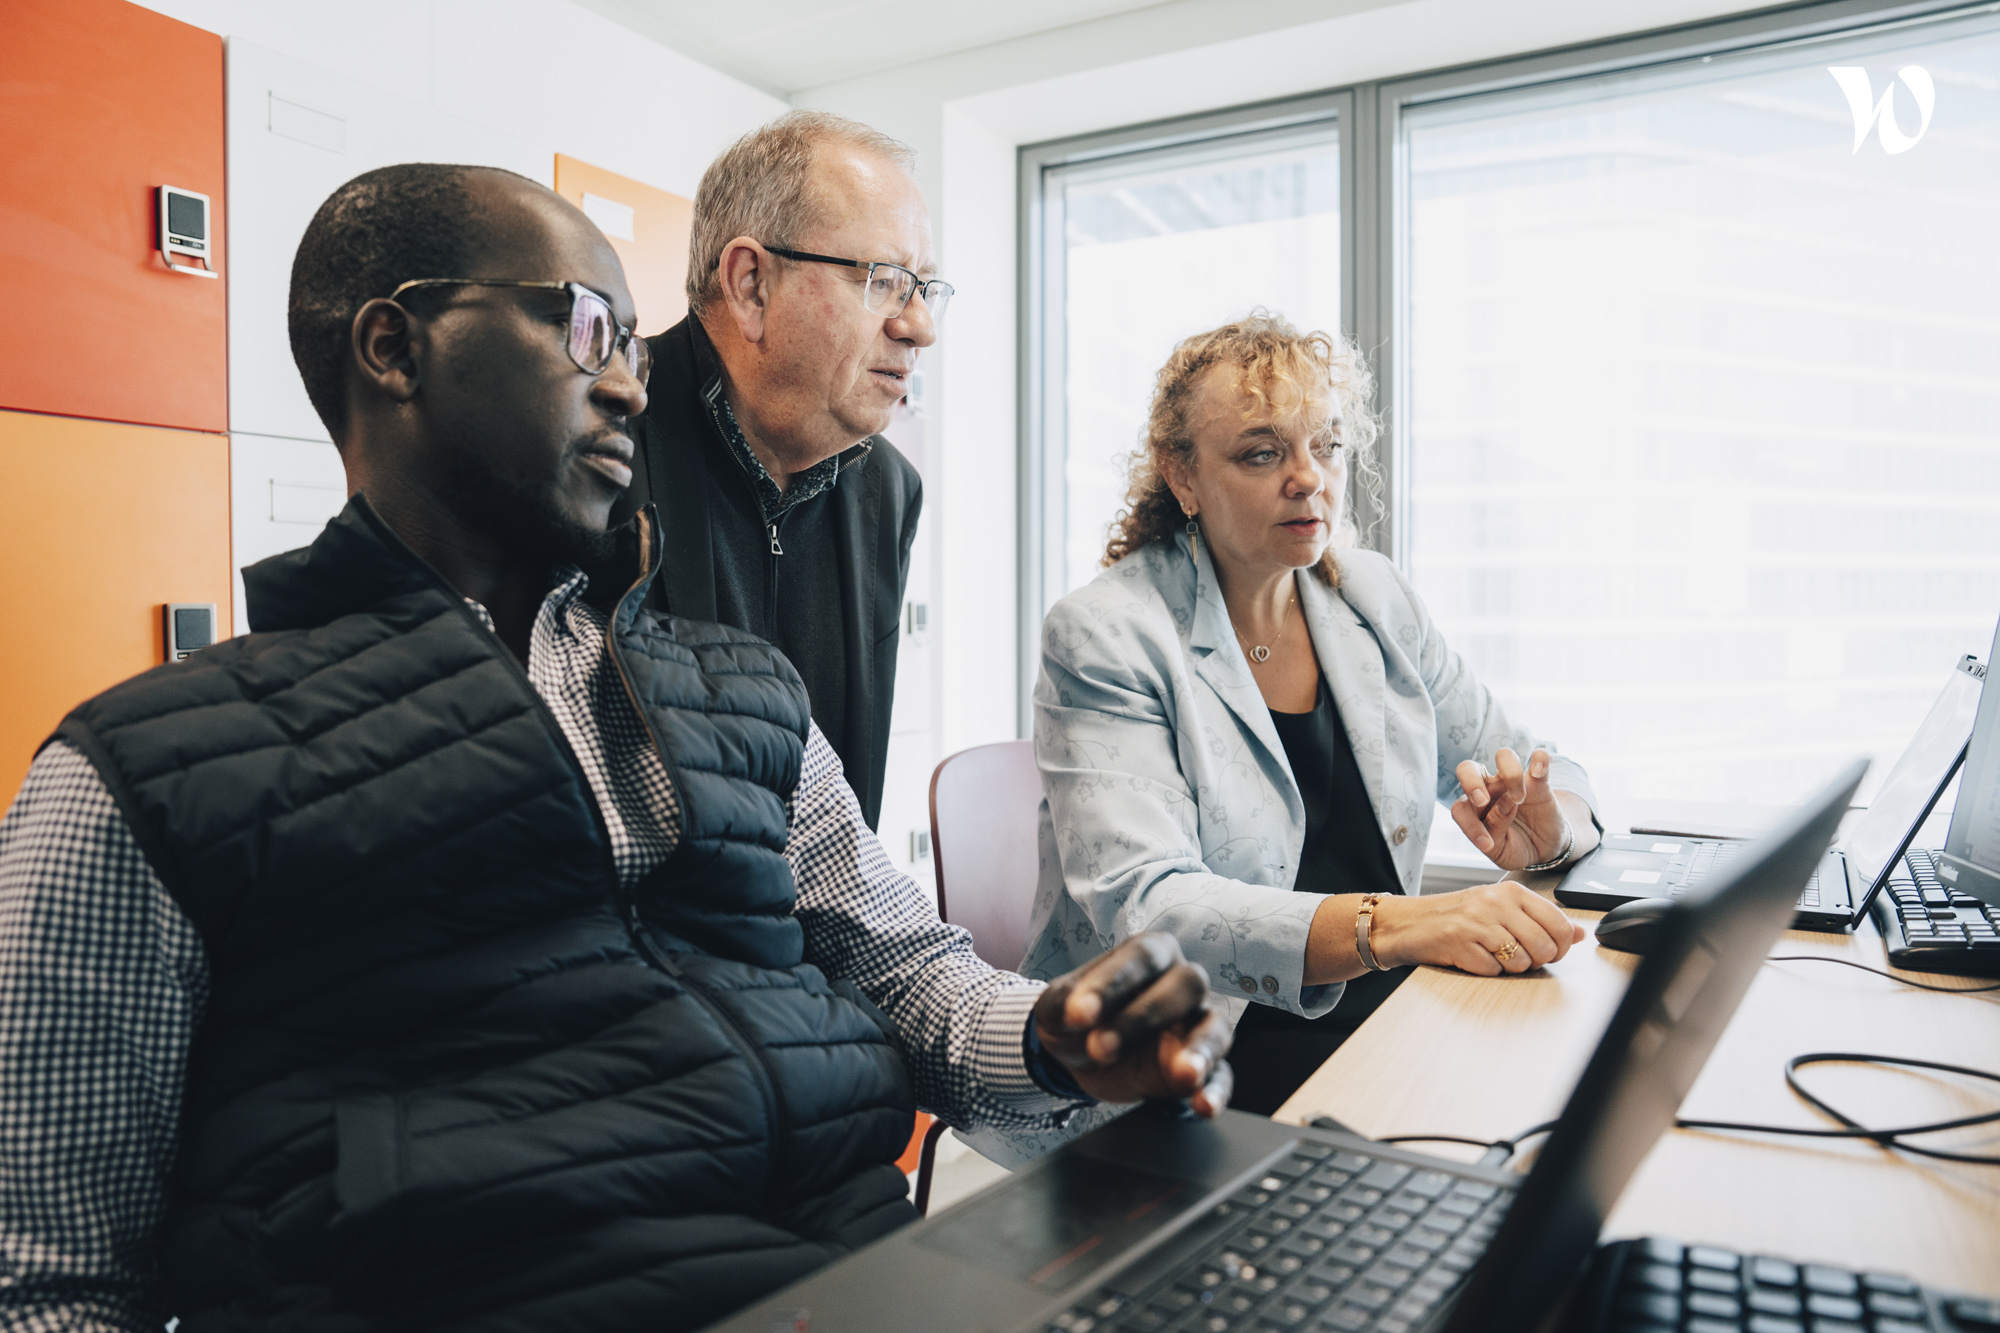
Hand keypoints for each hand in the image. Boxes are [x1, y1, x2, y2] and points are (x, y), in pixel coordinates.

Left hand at [1033, 932, 1233, 1115]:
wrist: (1080, 1055)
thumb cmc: (1077, 1017)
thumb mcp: (1058, 1006)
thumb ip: (1065, 1003)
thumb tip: (1078, 1013)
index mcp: (1149, 955)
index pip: (1142, 956)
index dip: (1113, 982)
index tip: (1080, 1013)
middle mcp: (1180, 982)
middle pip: (1187, 984)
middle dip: (1144, 1017)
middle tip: (1100, 1048)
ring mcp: (1197, 1024)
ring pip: (1215, 1027)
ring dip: (1201, 1049)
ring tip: (1184, 1074)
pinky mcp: (1202, 1066)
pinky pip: (1222, 1075)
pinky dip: (1215, 1091)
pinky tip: (1203, 1106)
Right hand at [1369, 881, 1585, 975]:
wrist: (1409, 923)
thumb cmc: (1457, 917)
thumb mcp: (1501, 910)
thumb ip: (1542, 920)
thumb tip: (1581, 934)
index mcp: (1511, 892)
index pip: (1559, 924)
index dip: (1560, 946)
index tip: (1548, 950)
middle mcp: (1495, 902)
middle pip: (1544, 946)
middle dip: (1535, 960)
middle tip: (1515, 955)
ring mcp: (1477, 921)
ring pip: (1521, 961)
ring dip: (1509, 967)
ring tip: (1491, 954)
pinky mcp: (1460, 942)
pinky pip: (1492, 970)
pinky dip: (1485, 970)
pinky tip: (1472, 957)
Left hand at [1452, 747, 1569, 870]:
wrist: (1544, 849)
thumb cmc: (1515, 848)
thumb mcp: (1502, 851)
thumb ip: (1494, 830)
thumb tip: (1503, 806)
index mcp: (1474, 810)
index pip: (1461, 809)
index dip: (1468, 826)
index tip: (1488, 845)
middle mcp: (1489, 790)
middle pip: (1468, 769)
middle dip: (1471, 782)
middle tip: (1482, 801)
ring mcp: (1513, 781)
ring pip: (1503, 757)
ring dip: (1509, 775)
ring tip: (1518, 799)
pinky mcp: (1539, 780)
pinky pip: (1539, 758)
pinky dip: (1540, 759)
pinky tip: (1539, 771)